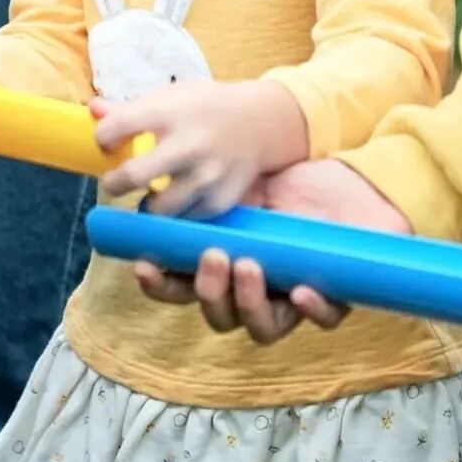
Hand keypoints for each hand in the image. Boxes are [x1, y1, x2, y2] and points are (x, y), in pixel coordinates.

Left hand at [92, 79, 307, 216]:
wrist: (261, 122)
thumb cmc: (206, 106)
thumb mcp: (171, 96)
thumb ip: (129, 108)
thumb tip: (91, 110)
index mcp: (170, 112)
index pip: (116, 127)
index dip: (103, 138)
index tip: (108, 143)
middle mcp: (189, 144)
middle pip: (133, 176)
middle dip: (113, 183)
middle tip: (114, 182)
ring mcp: (206, 176)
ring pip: (158, 208)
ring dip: (146, 205)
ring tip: (148, 194)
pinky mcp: (220, 201)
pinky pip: (184, 220)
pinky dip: (175, 214)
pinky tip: (176, 200)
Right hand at [136, 160, 411, 342]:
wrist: (345, 174)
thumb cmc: (286, 178)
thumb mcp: (234, 176)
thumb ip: (187, 173)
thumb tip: (115, 133)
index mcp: (223, 264)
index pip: (183, 288)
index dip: (162, 285)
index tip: (145, 266)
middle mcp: (253, 288)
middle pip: (220, 316)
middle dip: (209, 293)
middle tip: (212, 257)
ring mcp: (290, 295)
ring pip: (263, 329)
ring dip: (249, 304)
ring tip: (248, 266)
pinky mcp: (335, 294)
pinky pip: (324, 319)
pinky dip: (311, 310)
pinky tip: (301, 291)